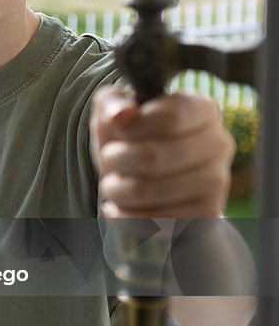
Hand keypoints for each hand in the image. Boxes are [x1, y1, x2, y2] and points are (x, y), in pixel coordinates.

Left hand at [90, 85, 234, 218]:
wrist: (157, 187)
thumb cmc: (135, 141)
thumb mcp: (118, 114)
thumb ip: (113, 104)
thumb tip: (121, 115)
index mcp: (203, 110)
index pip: (169, 116)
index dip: (131, 126)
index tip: (116, 129)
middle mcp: (218, 145)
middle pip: (153, 156)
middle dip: (114, 159)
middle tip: (108, 160)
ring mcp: (216, 183)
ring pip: (148, 191)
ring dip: (115, 189)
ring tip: (112, 184)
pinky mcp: (205, 216)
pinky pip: (153, 221)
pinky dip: (124, 216)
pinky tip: (118, 208)